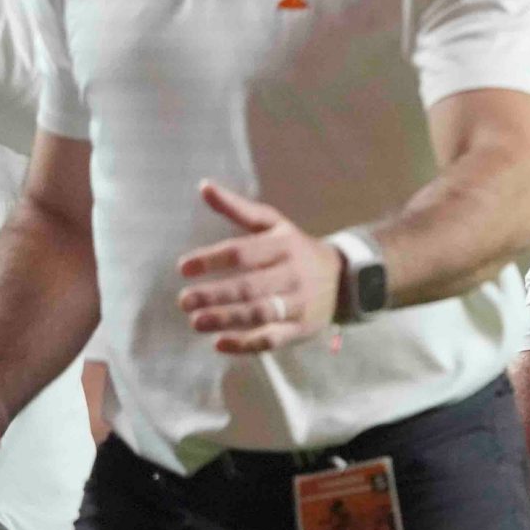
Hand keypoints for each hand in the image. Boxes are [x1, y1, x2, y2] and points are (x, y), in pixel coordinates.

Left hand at [176, 181, 341, 353]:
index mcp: (284, 246)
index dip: (212, 260)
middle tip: (184, 301)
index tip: (183, 268)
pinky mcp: (301, 329)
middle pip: (250, 286)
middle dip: (215, 294)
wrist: (347, 278)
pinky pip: (273, 339)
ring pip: (261, 313)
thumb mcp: (275, 225)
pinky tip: (219, 343)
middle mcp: (293, 274)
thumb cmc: (296, 250)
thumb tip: (203, 186)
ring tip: (196, 322)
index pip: (244, 252)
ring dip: (226, 319)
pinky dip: (246, 344)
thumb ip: (239, 209)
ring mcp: (299, 303)